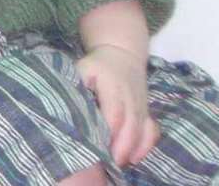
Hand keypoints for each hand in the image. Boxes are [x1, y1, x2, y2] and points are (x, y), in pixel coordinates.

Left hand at [76, 45, 157, 166]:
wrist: (122, 54)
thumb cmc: (96, 66)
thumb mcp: (82, 69)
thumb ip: (75, 86)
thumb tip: (66, 106)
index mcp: (113, 85)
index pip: (115, 112)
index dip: (110, 131)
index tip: (100, 147)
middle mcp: (131, 97)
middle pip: (131, 125)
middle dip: (122, 147)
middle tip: (109, 163)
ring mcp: (141, 106)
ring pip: (143, 130)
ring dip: (133, 149)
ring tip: (119, 164)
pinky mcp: (147, 112)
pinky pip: (153, 131)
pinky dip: (146, 146)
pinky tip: (134, 158)